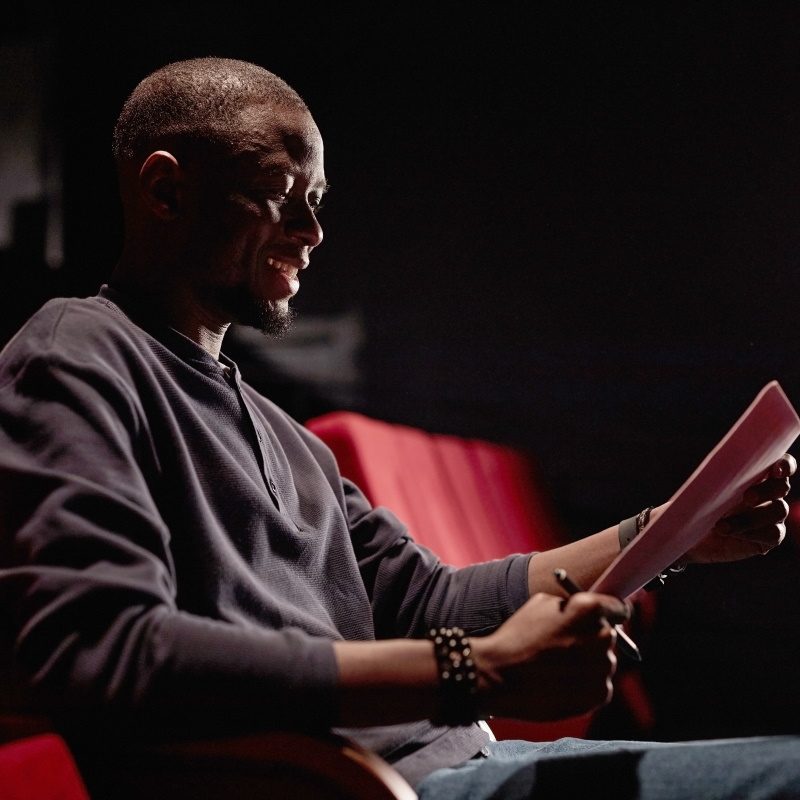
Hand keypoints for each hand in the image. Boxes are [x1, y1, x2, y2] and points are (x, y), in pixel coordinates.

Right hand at [470, 590, 627, 721]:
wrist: (499, 675)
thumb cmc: (517, 636)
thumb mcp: (541, 604)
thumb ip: (572, 605)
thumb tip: (589, 610)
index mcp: (589, 609)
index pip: (619, 607)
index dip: (611, 611)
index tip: (606, 617)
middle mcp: (603, 636)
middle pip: (609, 634)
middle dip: (592, 637)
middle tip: (568, 644)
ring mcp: (603, 668)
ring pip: (603, 661)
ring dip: (588, 662)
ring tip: (558, 666)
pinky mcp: (599, 695)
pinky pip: (599, 684)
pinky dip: (585, 683)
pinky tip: (561, 681)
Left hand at [685, 453, 795, 563]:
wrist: (685, 533)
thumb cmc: (693, 503)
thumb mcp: (698, 488)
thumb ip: (711, 476)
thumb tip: (712, 467)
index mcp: (754, 474)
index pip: (780, 464)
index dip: (784, 465)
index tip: (776, 470)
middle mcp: (767, 493)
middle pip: (781, 486)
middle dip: (767, 490)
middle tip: (747, 497)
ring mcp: (770, 516)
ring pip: (778, 510)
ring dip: (752, 517)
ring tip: (721, 526)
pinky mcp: (768, 538)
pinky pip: (773, 533)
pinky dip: (752, 533)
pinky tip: (729, 533)